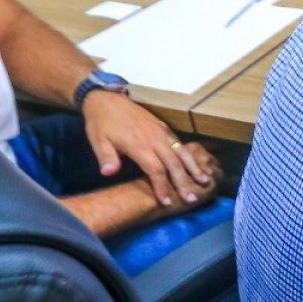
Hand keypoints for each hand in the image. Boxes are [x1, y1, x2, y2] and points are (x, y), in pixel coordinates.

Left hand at [83, 91, 214, 206]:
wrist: (107, 98)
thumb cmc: (101, 122)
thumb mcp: (98, 140)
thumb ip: (106, 157)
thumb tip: (109, 173)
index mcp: (139, 144)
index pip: (156, 170)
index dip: (162, 187)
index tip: (166, 202)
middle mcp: (155, 139)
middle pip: (174, 164)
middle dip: (183, 182)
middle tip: (191, 199)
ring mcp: (162, 132)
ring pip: (182, 152)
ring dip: (193, 168)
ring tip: (204, 181)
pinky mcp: (164, 128)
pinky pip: (180, 144)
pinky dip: (190, 156)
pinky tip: (196, 164)